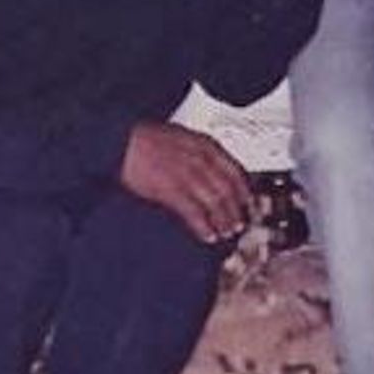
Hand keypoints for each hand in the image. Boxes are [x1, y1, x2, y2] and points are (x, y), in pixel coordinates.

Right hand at [120, 122, 253, 243]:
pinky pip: (194, 213)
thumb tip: (216, 171)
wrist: (124, 141)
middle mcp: (201, 159)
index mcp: (206, 145)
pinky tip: (207, 235)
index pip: (235, 171)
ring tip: (225, 233)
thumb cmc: (151, 138)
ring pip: (215, 203)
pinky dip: (203, 227)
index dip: (245, 191)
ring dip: (223, 221)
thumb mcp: (185, 137)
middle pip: (228, 190)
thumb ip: (203, 153)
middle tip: (239, 224)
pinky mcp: (171, 190)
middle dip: (236, 210)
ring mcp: (187, 175)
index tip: (249, 203)